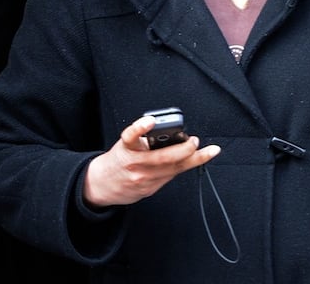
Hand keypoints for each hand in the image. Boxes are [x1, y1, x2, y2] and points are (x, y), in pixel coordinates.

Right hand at [83, 115, 220, 207]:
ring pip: (172, 170)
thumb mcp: (125, 145)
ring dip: (193, 159)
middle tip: (194, 141)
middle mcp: (134, 164)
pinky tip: (198, 161)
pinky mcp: (148, 189)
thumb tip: (173, 135)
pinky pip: (170, 177)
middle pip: (161, 158)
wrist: (101, 185)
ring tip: (208, 151)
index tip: (150, 121)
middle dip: (182, 149)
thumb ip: (145, 139)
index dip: (140, 128)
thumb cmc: (118, 160)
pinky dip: (185, 167)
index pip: (130, 136)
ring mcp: (142, 179)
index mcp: (126, 149)